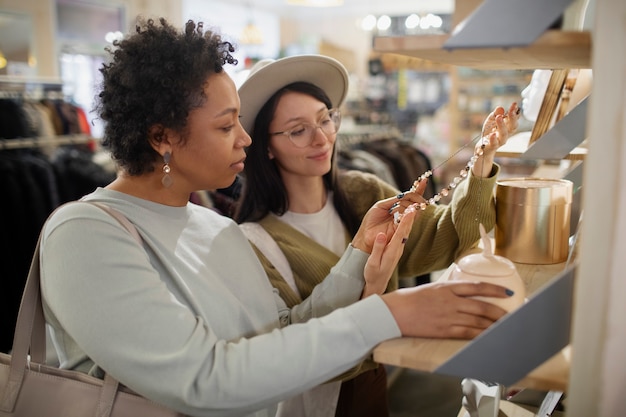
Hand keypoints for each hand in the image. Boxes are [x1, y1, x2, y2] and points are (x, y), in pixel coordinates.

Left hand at [352, 179, 427, 253]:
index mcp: (399, 208)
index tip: (424, 180)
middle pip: (415, 203)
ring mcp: (404, 222)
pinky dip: (408, 213)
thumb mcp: (381, 206)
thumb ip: (394, 201)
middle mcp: (404, 215)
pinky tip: (408, 210)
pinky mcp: (402, 230)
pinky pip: (408, 219)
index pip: (412, 197)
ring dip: (406, 205)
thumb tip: (405, 194)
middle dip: (414, 196)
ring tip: (394, 209)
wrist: (365, 234)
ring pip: (413, 210)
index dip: (419, 189)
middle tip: (412, 195)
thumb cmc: (371, 221)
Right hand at [362, 203, 417, 296]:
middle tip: (416, 202)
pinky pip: (403, 234)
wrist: (377, 284)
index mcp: (392, 251)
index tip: (411, 210)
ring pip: (406, 231)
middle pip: (407, 230)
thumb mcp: (373, 263)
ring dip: (411, 219)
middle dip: (412, 216)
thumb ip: (378, 248)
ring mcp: (399, 249)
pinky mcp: (397, 248)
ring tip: (414, 205)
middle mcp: (398, 249)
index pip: (401, 233)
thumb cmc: (373, 274)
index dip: (406, 221)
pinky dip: (406, 224)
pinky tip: (407, 218)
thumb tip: (381, 234)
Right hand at [382, 281, 512, 338]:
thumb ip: (448, 291)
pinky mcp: (443, 330)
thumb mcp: (431, 288)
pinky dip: (480, 334)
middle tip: (511, 315)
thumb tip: (464, 295)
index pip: (477, 286)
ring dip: (493, 325)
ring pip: (477, 320)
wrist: (393, 312)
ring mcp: (448, 316)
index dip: (495, 289)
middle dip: (499, 312)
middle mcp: (450, 301)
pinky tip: (488, 336)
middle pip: (482, 306)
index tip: (507, 292)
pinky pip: (467, 333)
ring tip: (504, 327)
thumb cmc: (408, 300)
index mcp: (447, 287)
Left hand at [473, 102, 520, 177]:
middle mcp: (506, 133)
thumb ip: (495, 114)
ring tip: (499, 118)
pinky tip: (492, 134)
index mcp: (507, 126)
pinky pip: (494, 143)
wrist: (483, 147)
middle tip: (511, 110)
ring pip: (504, 134)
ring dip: (502, 126)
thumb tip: (500, 108)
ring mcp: (500, 140)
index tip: (514, 104)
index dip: (515, 111)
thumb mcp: (490, 121)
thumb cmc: (489, 132)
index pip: (514, 118)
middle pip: (512, 126)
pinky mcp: (493, 146)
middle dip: (512, 117)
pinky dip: (494, 139)